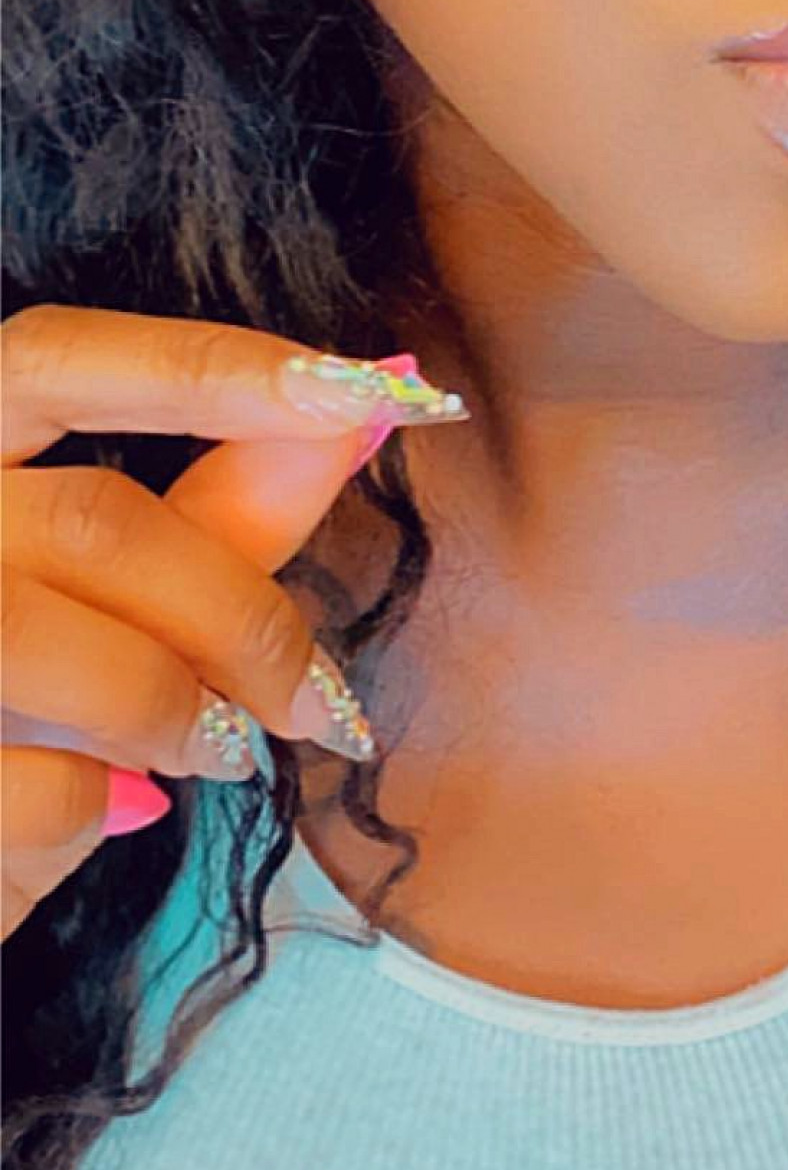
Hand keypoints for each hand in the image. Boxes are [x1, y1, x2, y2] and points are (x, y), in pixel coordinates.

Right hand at [0, 309, 467, 939]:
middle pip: (95, 525)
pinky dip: (99, 806)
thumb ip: (213, 513)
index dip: (209, 367)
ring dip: (183, 716)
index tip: (370, 390)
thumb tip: (360, 418)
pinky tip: (112, 809)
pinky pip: (41, 787)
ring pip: (79, 655)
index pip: (54, 360)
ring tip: (215, 749)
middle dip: (239, 618)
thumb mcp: (95, 604)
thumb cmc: (11, 713)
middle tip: (314, 700)